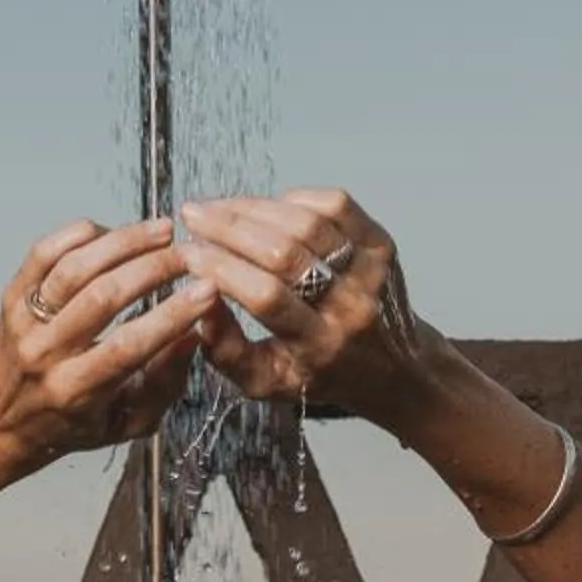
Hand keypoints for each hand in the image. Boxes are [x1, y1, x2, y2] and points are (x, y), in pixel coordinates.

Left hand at [0, 216, 216, 470]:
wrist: (6, 418)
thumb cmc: (74, 421)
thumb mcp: (129, 422)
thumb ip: (165, 385)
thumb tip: (192, 336)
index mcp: (75, 391)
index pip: (129, 345)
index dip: (172, 314)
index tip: (207, 290)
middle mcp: (45, 354)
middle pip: (101, 297)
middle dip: (153, 269)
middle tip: (190, 254)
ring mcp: (23, 321)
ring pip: (74, 267)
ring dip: (124, 242)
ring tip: (162, 231)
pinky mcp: (12, 295)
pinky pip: (44, 251)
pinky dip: (84, 234)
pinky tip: (116, 233)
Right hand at [175, 189, 437, 423]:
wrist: (394, 366)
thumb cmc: (320, 372)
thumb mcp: (267, 381)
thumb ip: (226, 352)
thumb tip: (197, 307)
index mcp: (319, 345)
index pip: (266, 296)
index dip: (222, 269)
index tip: (186, 254)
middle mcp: (350, 306)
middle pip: (284, 253)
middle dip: (229, 228)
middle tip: (192, 215)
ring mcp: (371, 271)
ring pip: (307, 223)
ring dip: (254, 208)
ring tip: (219, 206)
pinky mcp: (381, 245)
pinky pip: (336, 205)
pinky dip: (294, 199)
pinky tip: (267, 207)